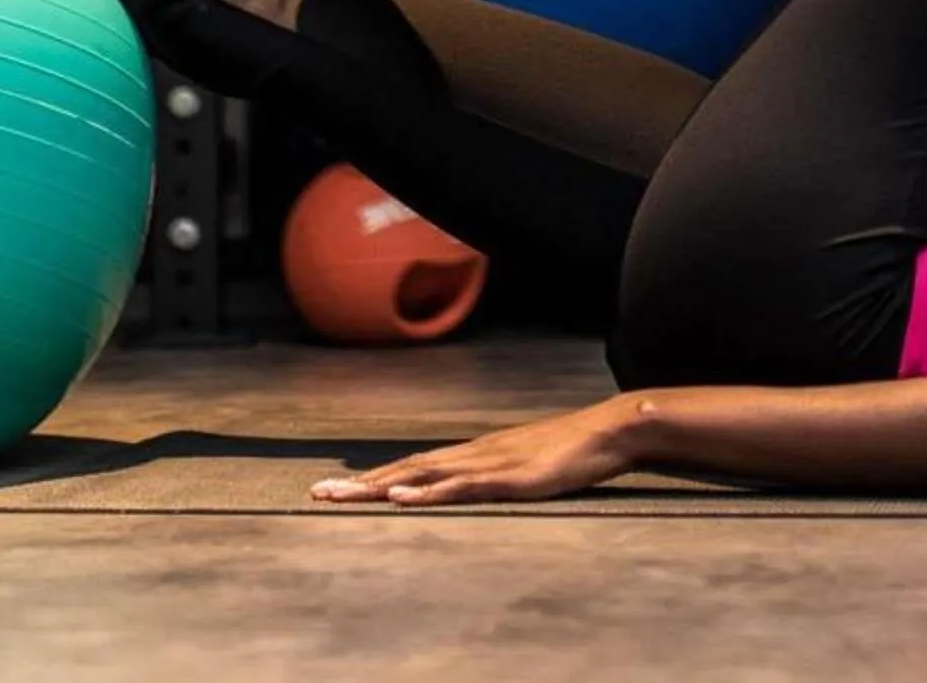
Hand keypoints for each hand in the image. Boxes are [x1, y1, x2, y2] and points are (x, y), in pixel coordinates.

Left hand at [310, 398, 641, 507]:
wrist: (609, 428)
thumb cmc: (570, 450)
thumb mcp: (524, 467)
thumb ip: (495, 476)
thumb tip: (469, 488)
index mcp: (473, 454)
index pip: (411, 466)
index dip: (371, 479)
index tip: (336, 490)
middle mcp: (472, 454)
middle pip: (404, 468)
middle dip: (359, 484)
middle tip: (316, 494)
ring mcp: (488, 464)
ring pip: (422, 475)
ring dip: (378, 486)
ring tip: (342, 497)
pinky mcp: (509, 478)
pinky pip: (460, 487)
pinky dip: (426, 493)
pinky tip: (401, 498)